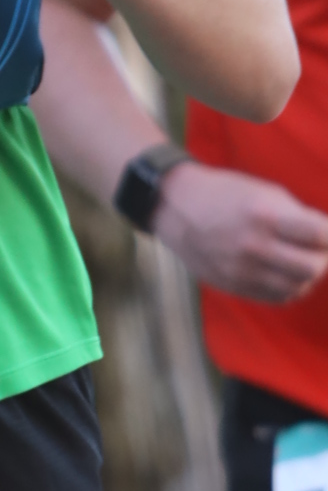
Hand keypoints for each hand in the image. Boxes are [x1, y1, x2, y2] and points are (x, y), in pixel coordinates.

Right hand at [156, 161, 327, 304]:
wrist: (177, 208)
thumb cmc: (226, 194)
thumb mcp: (266, 193)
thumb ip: (298, 217)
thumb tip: (326, 240)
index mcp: (265, 216)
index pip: (320, 236)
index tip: (324, 233)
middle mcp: (254, 246)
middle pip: (313, 268)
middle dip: (322, 258)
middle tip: (318, 250)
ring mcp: (242, 270)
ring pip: (296, 287)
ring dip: (305, 275)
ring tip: (299, 260)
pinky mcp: (234, 285)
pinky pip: (276, 297)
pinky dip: (288, 287)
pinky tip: (283, 272)